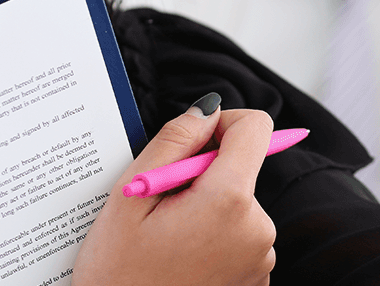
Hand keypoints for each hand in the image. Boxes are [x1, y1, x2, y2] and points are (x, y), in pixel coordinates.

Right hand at [73, 96, 277, 285]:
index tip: (194, 140)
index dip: (223, 122)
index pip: (255, 127)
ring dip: (208, 208)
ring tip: (168, 239)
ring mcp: (261, 258)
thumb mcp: (130, 196)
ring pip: (238, 203)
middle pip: (242, 169)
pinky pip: (240, 236)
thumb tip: (208, 110)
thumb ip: (174, 140)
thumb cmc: (117, 276)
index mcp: (230, 201)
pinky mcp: (256, 279)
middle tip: (162, 208)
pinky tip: (182, 259)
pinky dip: (215, 237)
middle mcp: (258, 229)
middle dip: (204, 175)